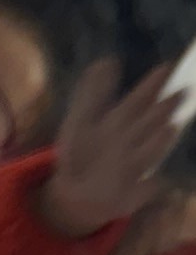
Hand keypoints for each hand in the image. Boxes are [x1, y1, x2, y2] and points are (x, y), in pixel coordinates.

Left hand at [41, 61, 184, 239]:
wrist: (71, 193)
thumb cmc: (80, 152)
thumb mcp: (79, 121)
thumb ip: (91, 93)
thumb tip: (106, 61)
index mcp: (119, 122)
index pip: (138, 100)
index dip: (151, 85)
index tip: (165, 67)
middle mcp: (131, 142)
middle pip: (148, 123)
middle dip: (164, 108)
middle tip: (181, 91)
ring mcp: (132, 166)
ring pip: (150, 151)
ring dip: (160, 142)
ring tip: (170, 127)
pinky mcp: (130, 193)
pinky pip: (144, 189)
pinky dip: (150, 186)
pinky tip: (161, 180)